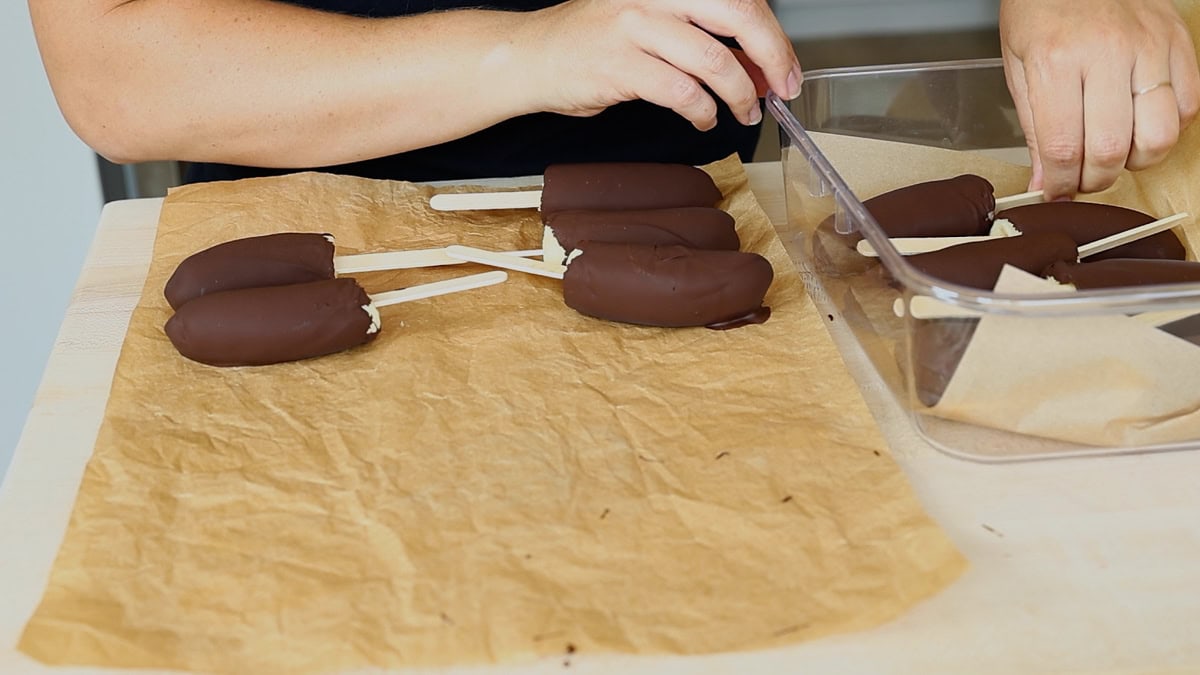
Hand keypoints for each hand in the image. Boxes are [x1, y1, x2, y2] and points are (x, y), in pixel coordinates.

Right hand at [520, 0, 801, 130]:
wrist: (531, 57)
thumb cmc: (591, 41)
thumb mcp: (648, 18)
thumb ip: (698, 31)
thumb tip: (755, 63)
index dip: (771, 34)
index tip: (786, 65)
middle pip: (737, 15)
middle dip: (772, 56)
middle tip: (782, 88)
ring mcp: (635, 26)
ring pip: (714, 61)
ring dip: (739, 95)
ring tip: (743, 112)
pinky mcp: (620, 65)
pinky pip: (682, 93)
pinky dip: (703, 112)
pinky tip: (704, 118)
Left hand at [1000, 0, 1199, 198]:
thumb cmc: (1041, 10)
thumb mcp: (1019, 65)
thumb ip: (1034, 128)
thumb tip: (1045, 182)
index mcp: (1058, 60)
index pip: (1064, 148)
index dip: (1059, 184)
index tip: (1054, 191)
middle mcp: (1109, 54)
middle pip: (1112, 150)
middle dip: (1094, 180)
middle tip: (1080, 178)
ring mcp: (1151, 48)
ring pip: (1159, 137)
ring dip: (1134, 162)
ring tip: (1112, 153)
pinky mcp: (1179, 44)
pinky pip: (1186, 109)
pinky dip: (1164, 131)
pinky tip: (1138, 125)